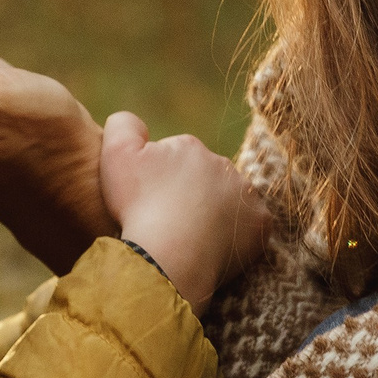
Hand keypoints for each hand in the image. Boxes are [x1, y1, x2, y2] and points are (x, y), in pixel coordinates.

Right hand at [99, 111, 271, 310]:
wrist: (168, 255)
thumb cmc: (139, 207)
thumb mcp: (116, 154)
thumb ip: (124, 125)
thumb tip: (135, 121)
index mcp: (190, 148)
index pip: (177, 160)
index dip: (161, 181)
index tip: (150, 202)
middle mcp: (222, 164)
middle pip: (206, 179)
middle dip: (191, 195)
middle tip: (170, 222)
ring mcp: (246, 194)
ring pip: (231, 201)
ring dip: (216, 214)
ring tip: (192, 238)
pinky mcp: (261, 223)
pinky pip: (252, 227)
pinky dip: (238, 236)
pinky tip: (216, 247)